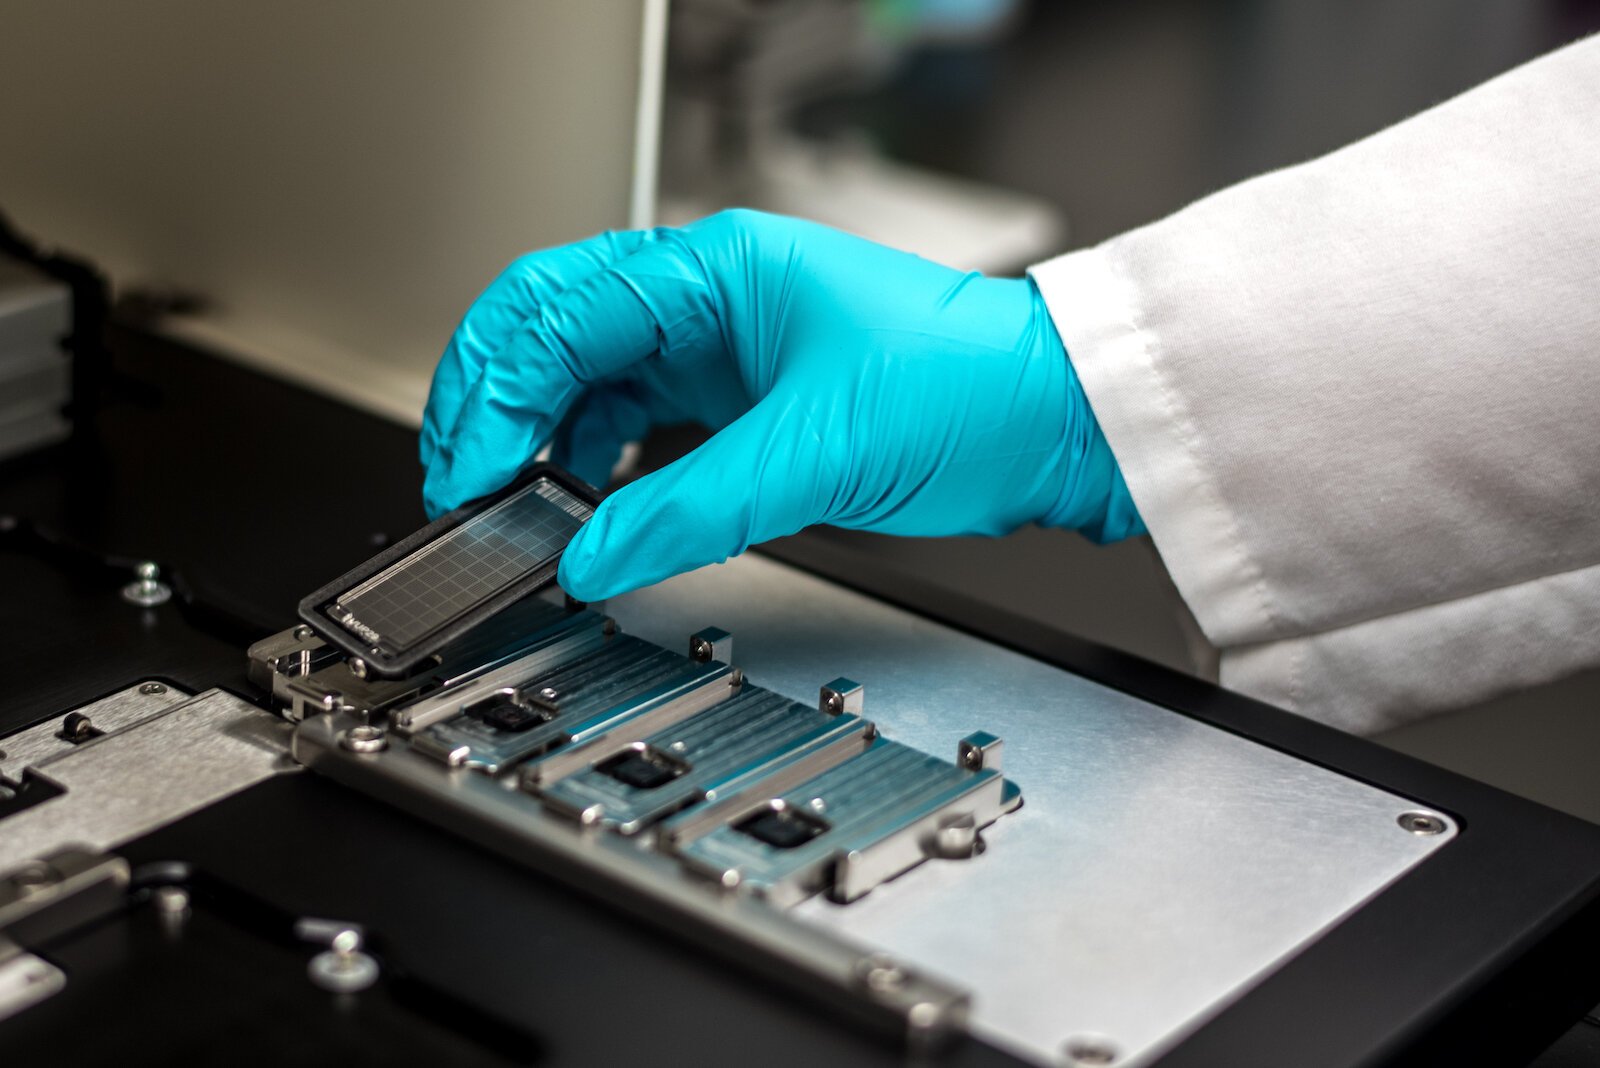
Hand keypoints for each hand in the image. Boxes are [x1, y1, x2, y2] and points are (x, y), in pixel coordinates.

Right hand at [421, 210, 1141, 600]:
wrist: (1046, 419)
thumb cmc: (964, 389)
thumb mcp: (814, 453)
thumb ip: (685, 507)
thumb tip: (586, 553)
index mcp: (710, 271)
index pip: (554, 316)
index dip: (492, 396)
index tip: (470, 475)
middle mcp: (703, 296)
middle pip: (549, 331)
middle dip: (490, 403)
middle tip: (461, 485)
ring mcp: (718, 344)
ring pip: (584, 376)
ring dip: (535, 437)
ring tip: (510, 505)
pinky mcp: (738, 396)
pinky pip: (632, 417)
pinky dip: (590, 458)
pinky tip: (578, 501)